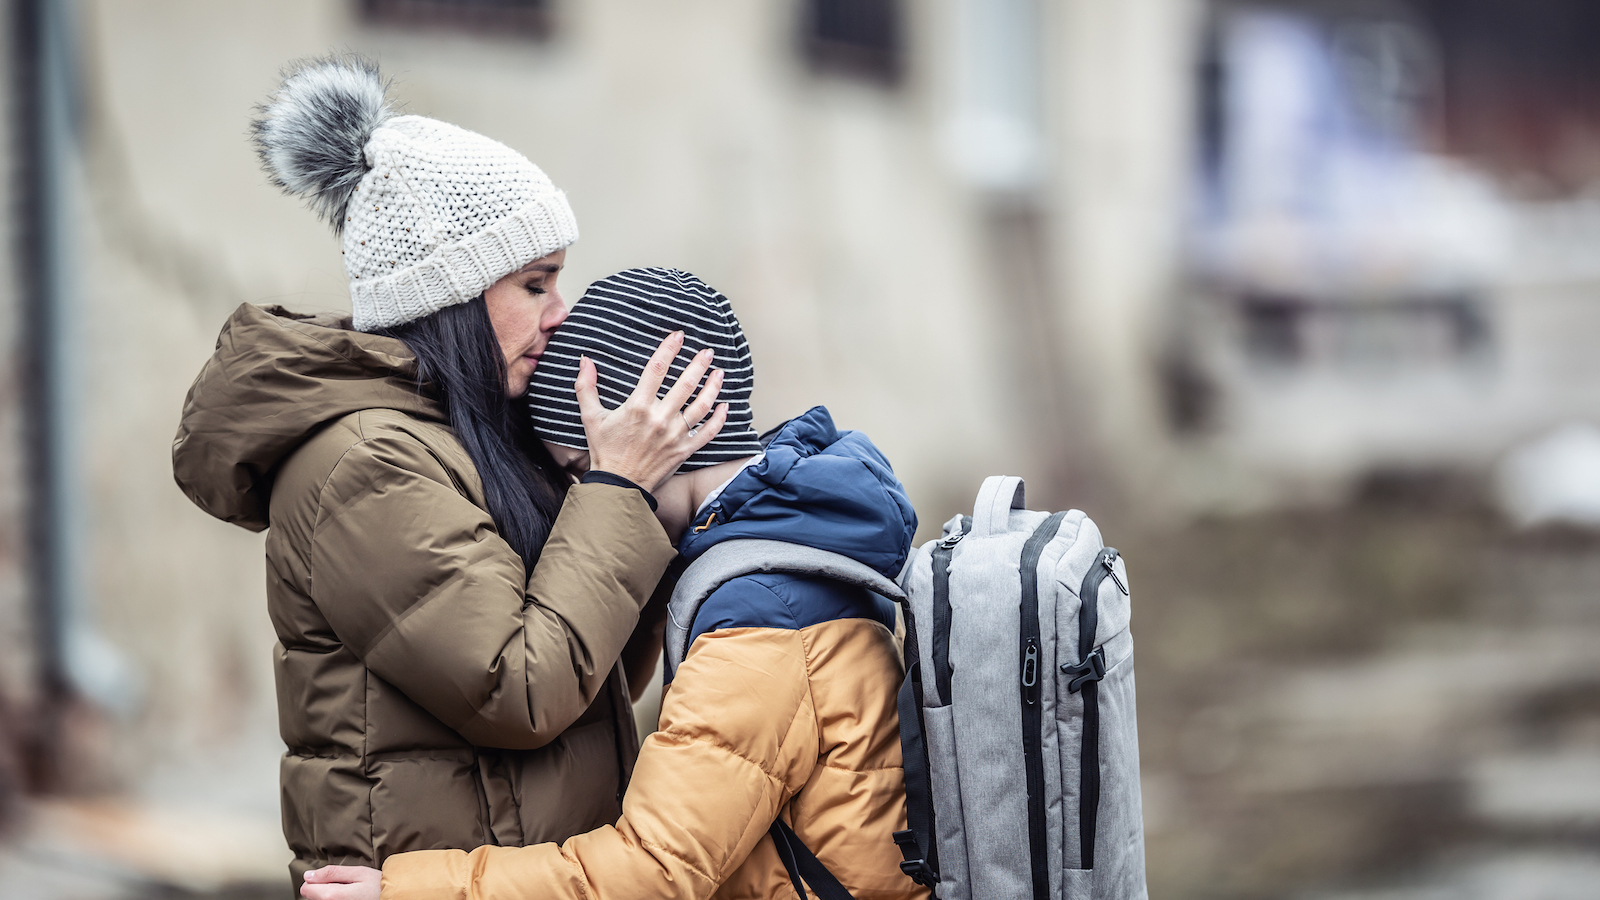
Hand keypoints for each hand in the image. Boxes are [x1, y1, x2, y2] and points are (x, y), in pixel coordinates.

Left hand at [300, 864, 380, 899]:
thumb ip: (332, 873)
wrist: (394, 898)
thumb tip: (308, 875)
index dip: (316, 880)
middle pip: (313, 897)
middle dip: (324, 888)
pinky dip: (337, 899)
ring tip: (349, 893)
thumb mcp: (358, 872)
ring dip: (331, 896)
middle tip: (345, 885)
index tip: (330, 878)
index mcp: (334, 896)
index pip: (307, 890)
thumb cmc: (379, 886)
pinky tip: (350, 898)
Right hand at [576, 330, 728, 491]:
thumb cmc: (604, 451)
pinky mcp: (684, 450)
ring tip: (719, 372)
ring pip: (701, 405)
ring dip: (712, 386)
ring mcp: (674, 435)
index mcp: (638, 406)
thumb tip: (585, 360)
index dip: (669, 348)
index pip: (657, 369)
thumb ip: (586, 387)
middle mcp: (659, 418)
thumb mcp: (590, 417)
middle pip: (685, 384)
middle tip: (707, 351)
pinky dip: (719, 419)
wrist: (617, 485)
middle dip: (698, 364)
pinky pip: (707, 432)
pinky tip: (725, 405)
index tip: (678, 335)